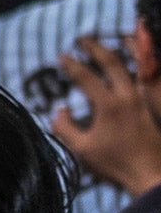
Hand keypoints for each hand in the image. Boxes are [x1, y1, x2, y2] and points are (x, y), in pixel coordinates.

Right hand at [52, 36, 160, 198]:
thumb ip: (64, 127)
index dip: (72, 64)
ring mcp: (145, 100)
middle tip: (83, 39)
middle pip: (112, 63)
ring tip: (120, 36)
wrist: (152, 175)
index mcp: (108, 106)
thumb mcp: (81, 149)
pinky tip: (140, 61)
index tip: (62, 56)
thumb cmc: (116, 164)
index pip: (86, 77)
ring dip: (127, 48)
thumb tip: (60, 109)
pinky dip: (144, 64)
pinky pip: (150, 78)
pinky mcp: (154, 106)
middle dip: (96, 48)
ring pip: (138, 65)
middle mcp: (128, 97)